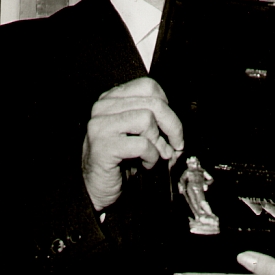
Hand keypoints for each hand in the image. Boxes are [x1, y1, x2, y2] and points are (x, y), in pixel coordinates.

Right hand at [82, 77, 183, 210]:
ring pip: (147, 119)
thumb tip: (177, 125)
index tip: (171, 127)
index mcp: (112, 99)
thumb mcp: (136, 133)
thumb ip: (152, 120)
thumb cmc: (119, 160)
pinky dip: (151, 156)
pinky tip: (146, 164)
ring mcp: (100, 125)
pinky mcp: (103, 146)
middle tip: (175, 144)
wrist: (96, 188)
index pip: (148, 87)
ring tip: (156, 155)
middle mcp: (103, 108)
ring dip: (159, 142)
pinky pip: (142, 144)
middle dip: (172, 126)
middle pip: (153, 103)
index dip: (167, 107)